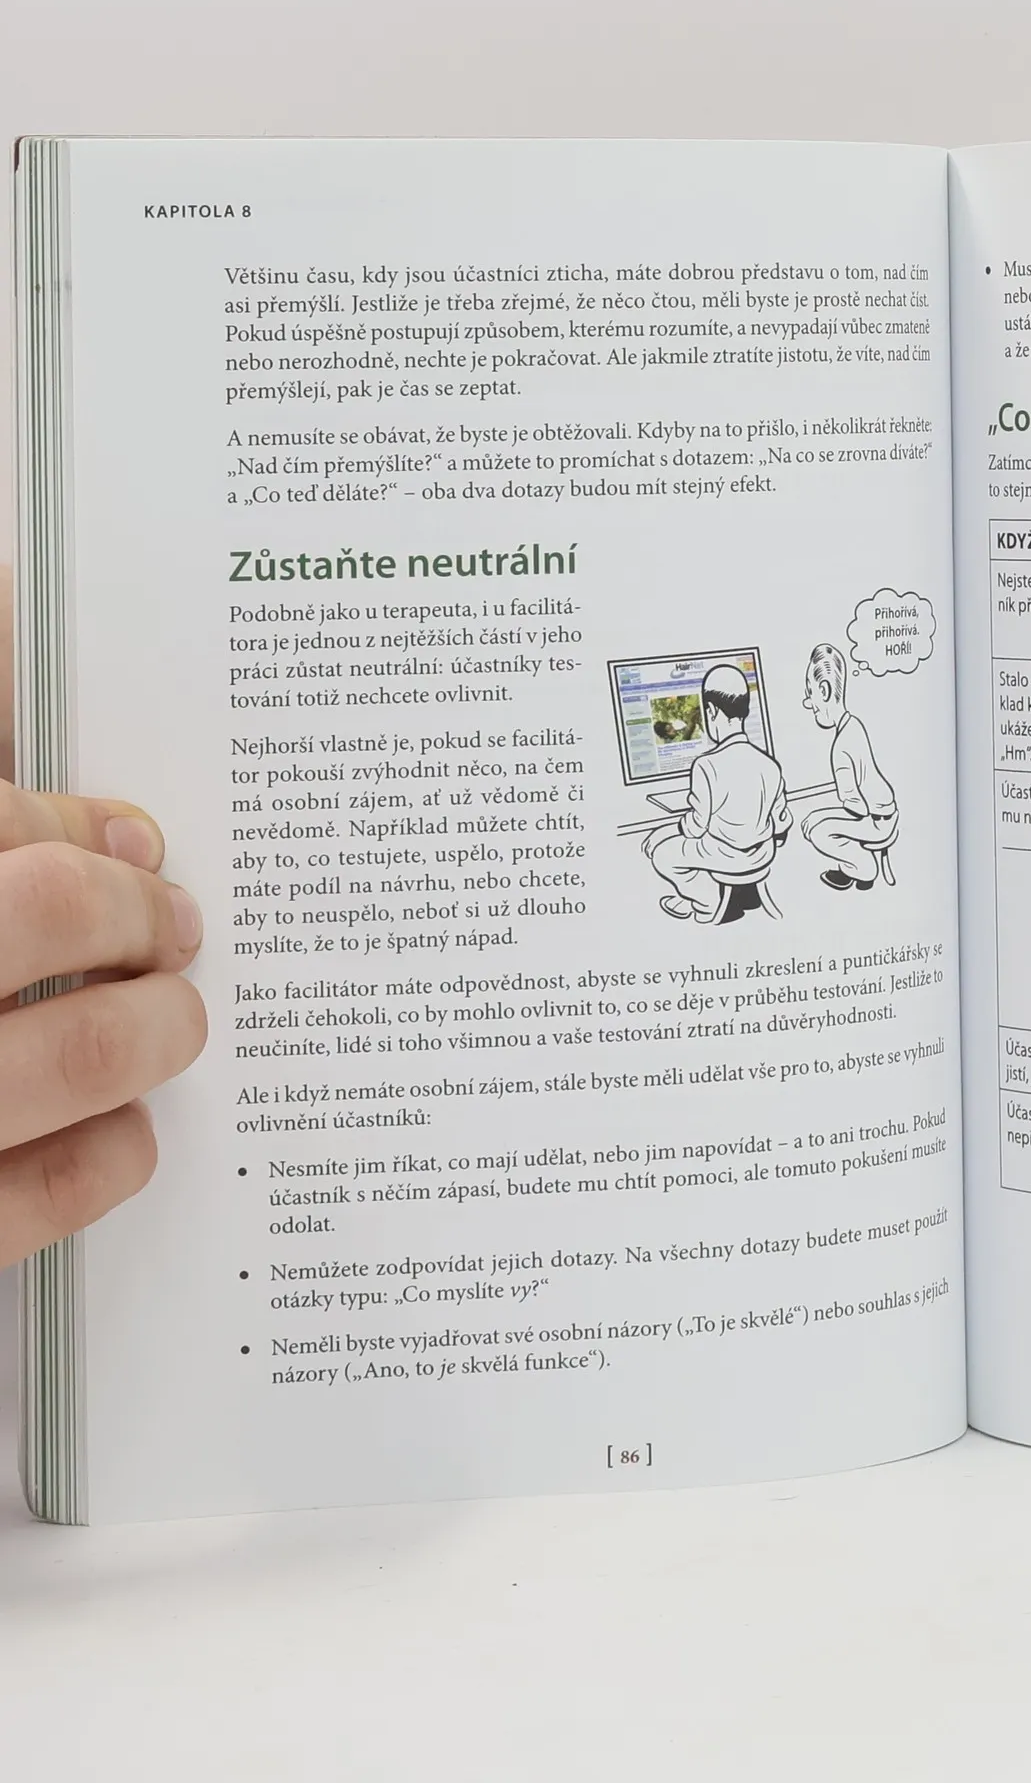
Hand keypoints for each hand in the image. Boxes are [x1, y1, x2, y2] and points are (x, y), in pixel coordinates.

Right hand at [0, 569, 206, 1265]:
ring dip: (145, 1030)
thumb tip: (31, 652)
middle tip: (176, 924)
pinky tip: (125, 1133)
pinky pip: (25, 1206)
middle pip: (39, 916)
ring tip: (173, 1018)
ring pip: (58, 1058)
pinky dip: (101, 1162)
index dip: (72, 828)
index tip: (131, 838)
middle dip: (131, 915)